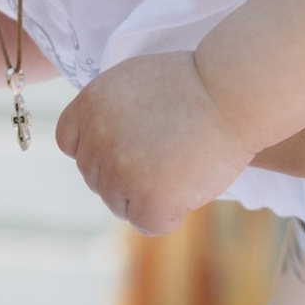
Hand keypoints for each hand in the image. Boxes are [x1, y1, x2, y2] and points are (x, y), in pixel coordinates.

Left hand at [56, 51, 248, 234]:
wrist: (234, 92)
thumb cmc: (197, 83)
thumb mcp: (135, 82)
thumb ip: (110, 112)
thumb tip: (98, 144)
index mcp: (89, 105)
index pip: (71, 144)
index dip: (100, 149)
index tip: (131, 145)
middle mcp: (96, 141)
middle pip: (97, 179)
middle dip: (127, 174)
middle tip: (169, 156)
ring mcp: (120, 173)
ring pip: (121, 204)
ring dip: (148, 195)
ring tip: (182, 168)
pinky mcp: (148, 199)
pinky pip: (148, 223)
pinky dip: (169, 214)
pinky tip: (189, 189)